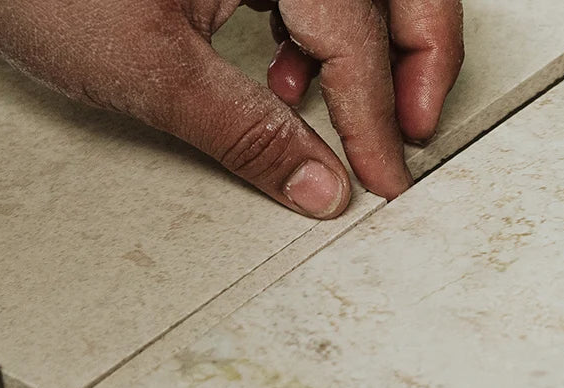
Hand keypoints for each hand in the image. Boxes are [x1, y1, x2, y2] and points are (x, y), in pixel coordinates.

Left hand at [0, 0, 463, 218]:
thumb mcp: (148, 69)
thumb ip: (245, 130)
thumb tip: (318, 183)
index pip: (357, 29)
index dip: (378, 114)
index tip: (386, 176)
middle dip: (415, 57)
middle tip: (411, 131)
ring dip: (364, 46)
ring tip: (339, 113)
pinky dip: (316, 26)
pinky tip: (286, 73)